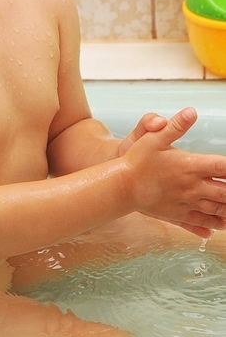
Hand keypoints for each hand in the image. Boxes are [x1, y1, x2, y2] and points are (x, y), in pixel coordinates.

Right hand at [122, 107, 225, 237]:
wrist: (121, 186)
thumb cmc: (136, 162)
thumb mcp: (153, 138)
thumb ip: (175, 126)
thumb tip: (191, 112)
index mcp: (189, 166)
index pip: (222, 166)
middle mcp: (191, 187)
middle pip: (225, 192)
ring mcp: (186, 203)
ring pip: (217, 209)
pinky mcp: (178, 215)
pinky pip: (201, 222)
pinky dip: (215, 224)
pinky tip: (221, 224)